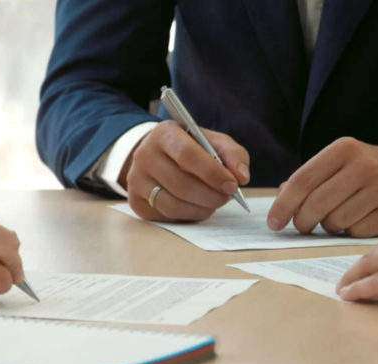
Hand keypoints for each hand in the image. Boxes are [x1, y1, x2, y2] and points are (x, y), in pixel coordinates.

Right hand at [123, 121, 249, 221]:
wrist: (159, 156)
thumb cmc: (192, 148)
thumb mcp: (213, 142)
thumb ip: (232, 154)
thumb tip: (241, 177)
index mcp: (164, 134)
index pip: (187, 155)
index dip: (213, 173)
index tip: (232, 185)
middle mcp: (144, 155)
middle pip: (181, 183)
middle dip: (210, 195)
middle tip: (227, 197)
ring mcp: (136, 180)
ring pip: (173, 204)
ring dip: (201, 208)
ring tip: (215, 202)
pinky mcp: (136, 201)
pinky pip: (167, 215)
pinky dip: (188, 215)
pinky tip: (198, 207)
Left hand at [267, 139, 377, 237]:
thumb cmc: (360, 170)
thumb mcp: (336, 164)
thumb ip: (308, 179)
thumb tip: (281, 200)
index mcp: (345, 149)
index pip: (302, 180)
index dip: (283, 205)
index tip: (273, 223)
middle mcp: (366, 165)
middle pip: (316, 204)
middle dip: (302, 221)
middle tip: (302, 226)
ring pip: (336, 222)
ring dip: (330, 226)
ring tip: (339, 216)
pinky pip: (356, 232)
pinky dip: (351, 232)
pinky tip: (359, 220)